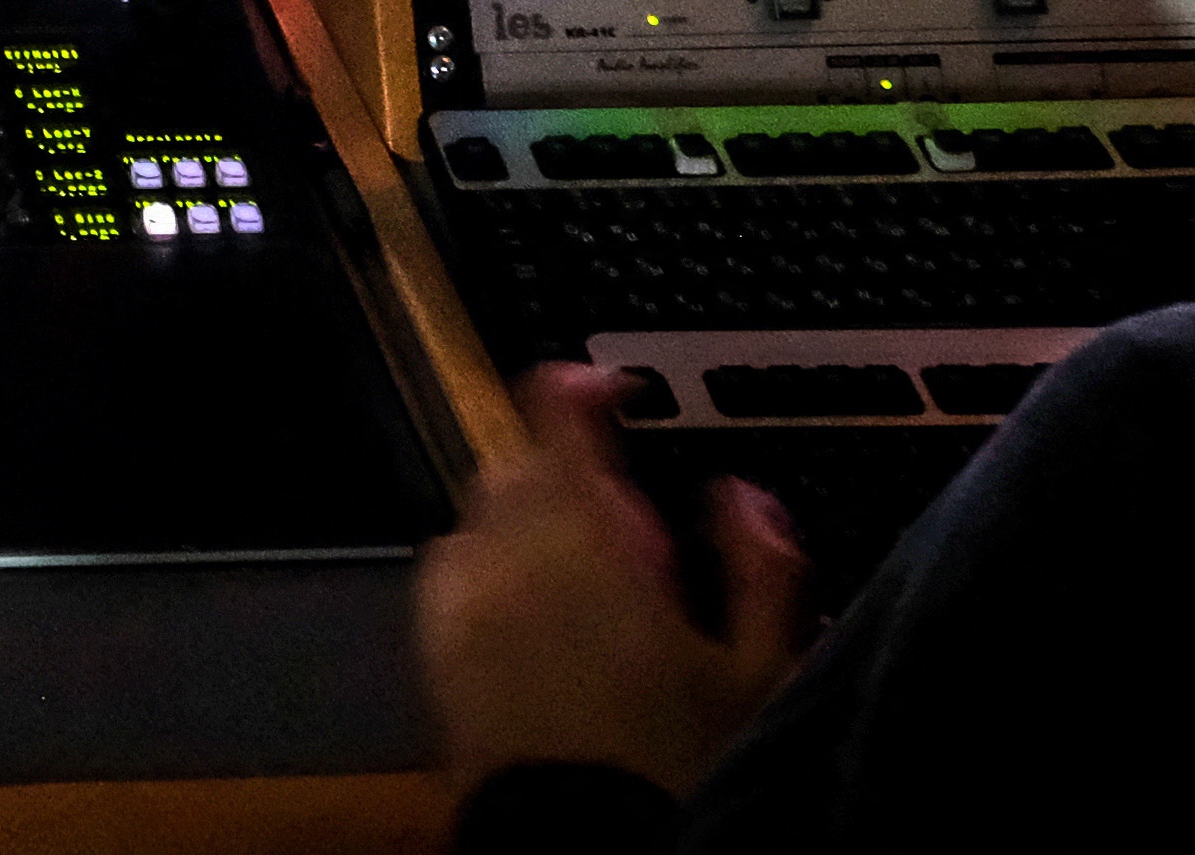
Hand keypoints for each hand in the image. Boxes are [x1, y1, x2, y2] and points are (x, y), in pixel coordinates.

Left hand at [415, 368, 808, 797]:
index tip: (609, 391)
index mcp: (584, 535)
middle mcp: (507, 552)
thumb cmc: (668, 769)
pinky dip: (485, 573)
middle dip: (564, 470)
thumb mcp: (757, 672)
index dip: (582, 387)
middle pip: (517, 460)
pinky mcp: (434, 651)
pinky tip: (532, 623)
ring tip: (584, 583)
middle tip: (626, 526)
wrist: (584, 850)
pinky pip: (449, 574)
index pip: (558, 411)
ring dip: (525, 521)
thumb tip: (748, 499)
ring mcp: (461, 600)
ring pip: (480, 513)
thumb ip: (760, 568)